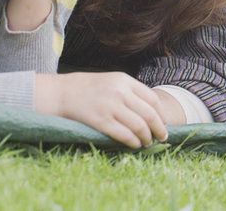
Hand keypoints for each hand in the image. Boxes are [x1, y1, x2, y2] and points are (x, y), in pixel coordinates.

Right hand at [35, 72, 167, 148]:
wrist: (61, 93)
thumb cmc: (88, 88)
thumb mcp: (111, 81)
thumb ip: (129, 91)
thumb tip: (150, 110)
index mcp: (125, 81)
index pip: (152, 99)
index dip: (161, 114)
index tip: (164, 123)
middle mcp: (120, 92)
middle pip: (149, 114)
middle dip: (158, 128)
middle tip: (162, 137)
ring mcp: (110, 106)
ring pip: (139, 126)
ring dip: (146, 138)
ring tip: (147, 143)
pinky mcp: (100, 121)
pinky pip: (123, 134)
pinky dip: (133, 142)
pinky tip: (135, 145)